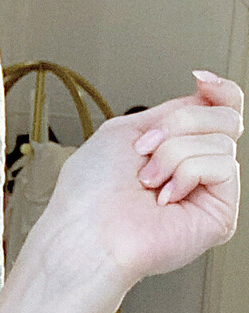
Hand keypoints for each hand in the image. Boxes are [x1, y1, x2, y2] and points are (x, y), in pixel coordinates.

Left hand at [36, 73, 241, 306]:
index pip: (217, 109)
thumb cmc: (90, 192)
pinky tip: (165, 198)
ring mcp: (209, 190)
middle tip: (145, 150)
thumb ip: (172, 111)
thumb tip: (205, 92)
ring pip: (222, 138)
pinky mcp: (221, 213)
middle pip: (225, 116)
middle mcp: (194, 168)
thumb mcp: (126, 131)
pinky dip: (186, 173)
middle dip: (180, 123)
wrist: (86, 233)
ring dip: (172, 153)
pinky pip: (223, 165)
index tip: (201, 79)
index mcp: (173, 148)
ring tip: (148, 182)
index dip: (219, 89)